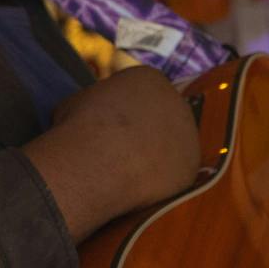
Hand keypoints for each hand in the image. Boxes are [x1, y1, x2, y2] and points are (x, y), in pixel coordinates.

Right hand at [23, 66, 200, 243]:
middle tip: (120, 152)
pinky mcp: (191, 165)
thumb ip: (95, 104)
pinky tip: (137, 189)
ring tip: (126, 173)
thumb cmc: (79, 126)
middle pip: (162, 117)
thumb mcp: (77, 102)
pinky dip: (158, 182)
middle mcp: (176, 100)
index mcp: (148, 78)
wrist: (98, 157)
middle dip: (145, 132)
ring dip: (154, 157)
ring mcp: (188, 133)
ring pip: (170, 146)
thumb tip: (89, 113)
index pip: (141, 93)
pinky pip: (174, 174)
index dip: (123, 112)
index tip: (108, 128)